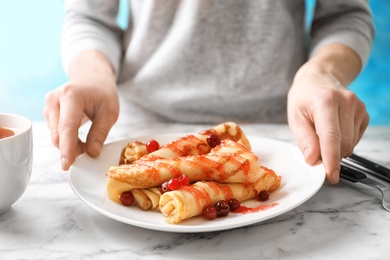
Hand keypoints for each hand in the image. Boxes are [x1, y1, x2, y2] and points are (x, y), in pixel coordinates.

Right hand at [44, 51, 118, 170]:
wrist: (92, 78)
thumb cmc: (103, 93)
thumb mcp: (109, 112)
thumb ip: (100, 133)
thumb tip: (92, 153)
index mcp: (71, 96)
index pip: (67, 127)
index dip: (67, 148)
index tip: (66, 165)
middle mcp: (54, 100)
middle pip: (59, 134)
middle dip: (73, 149)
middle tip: (90, 152)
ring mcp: (49, 106)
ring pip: (57, 136)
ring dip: (71, 145)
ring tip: (89, 142)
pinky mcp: (48, 112)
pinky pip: (56, 133)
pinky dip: (68, 140)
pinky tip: (80, 139)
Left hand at [288, 62, 368, 183]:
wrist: (318, 80)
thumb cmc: (304, 99)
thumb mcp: (295, 118)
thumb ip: (304, 140)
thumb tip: (313, 160)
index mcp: (325, 101)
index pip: (331, 136)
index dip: (331, 159)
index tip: (331, 175)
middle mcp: (346, 102)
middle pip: (343, 143)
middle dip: (330, 156)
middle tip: (316, 153)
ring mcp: (358, 107)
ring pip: (351, 144)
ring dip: (336, 149)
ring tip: (322, 133)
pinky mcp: (364, 113)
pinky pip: (355, 139)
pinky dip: (343, 142)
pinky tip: (334, 129)